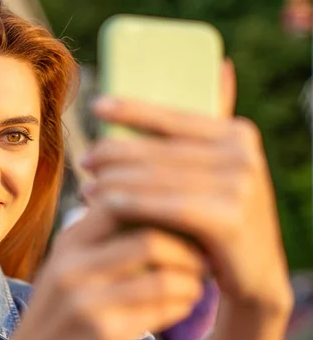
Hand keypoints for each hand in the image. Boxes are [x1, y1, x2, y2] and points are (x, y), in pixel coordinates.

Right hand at [0, 209, 207, 339]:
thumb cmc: (58, 312)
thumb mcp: (65, 267)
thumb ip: (98, 240)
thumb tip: (153, 210)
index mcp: (67, 243)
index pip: (119, 202)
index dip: (159, 206)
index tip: (182, 219)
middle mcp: (73, 267)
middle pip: (149, 241)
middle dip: (187, 249)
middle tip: (203, 256)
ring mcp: (86, 301)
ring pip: (162, 279)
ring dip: (191, 281)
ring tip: (197, 283)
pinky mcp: (103, 333)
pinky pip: (160, 312)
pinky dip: (182, 305)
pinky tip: (183, 304)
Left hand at [81, 60, 292, 313]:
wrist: (255, 274)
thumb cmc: (222, 217)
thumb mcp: (217, 173)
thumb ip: (208, 132)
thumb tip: (221, 66)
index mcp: (236, 133)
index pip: (172, 115)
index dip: (131, 108)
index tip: (95, 107)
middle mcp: (242, 153)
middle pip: (157, 149)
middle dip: (113, 154)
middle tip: (84, 160)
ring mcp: (240, 184)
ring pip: (155, 178)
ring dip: (112, 182)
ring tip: (86, 187)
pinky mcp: (229, 217)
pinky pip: (164, 205)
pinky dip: (129, 203)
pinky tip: (102, 203)